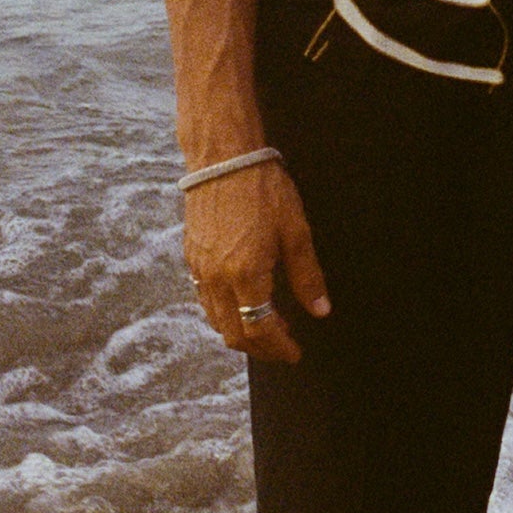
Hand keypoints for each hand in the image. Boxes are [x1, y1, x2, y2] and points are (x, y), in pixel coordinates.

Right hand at [183, 159, 330, 362]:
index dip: (279, 347)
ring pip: (216, 321)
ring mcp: (199, 271)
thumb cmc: (264, 190)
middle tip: (283, 346)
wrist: (224, 159)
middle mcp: (216, 280)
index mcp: (245, 275)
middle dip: (260, 348)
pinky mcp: (191, 259)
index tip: (295, 353)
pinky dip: (224, 314)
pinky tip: (243, 303)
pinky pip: (204, 301)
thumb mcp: (296, 231)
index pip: (261, 330)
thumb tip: (321, 310)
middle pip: (234, 334)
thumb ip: (307, 275)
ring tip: (268, 327)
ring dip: (241, 333)